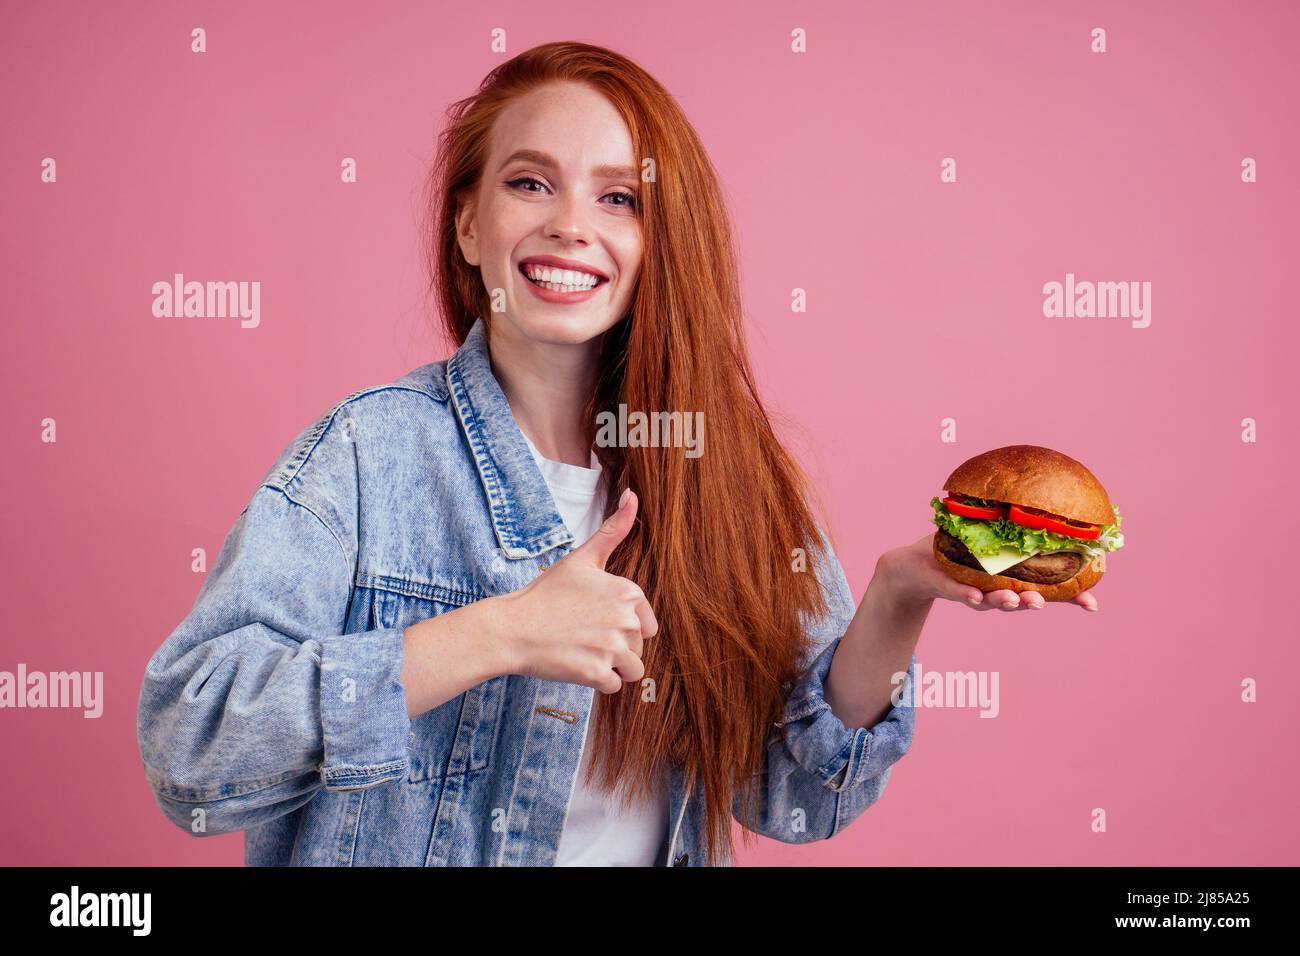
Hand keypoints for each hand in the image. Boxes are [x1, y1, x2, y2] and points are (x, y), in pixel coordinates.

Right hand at [494, 489, 658, 692]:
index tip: (594, 620)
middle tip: (584, 636)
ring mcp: (611, 648)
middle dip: (617, 648)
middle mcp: (626, 620)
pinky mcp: (597, 673)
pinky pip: (612, 687)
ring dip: (610, 667)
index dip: (622, 626)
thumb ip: (613, 530)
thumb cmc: (546, 594)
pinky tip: (575, 665)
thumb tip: (634, 494)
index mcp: (628, 593)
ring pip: (632, 670)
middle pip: (639, 648)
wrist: (512, 627)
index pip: (647, 624)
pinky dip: (596, 682)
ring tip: (583, 652)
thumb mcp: (582, 558)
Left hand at [877, 533, 1098, 611]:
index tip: (1093, 605)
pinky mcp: (946, 585)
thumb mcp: (994, 535)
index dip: (1070, 599)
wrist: (914, 562)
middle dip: (1034, 602)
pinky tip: (975, 594)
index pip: (1046, 592)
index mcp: (1013, 579)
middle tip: (1043, 601)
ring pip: (990, 600)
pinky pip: (957, 591)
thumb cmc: (959, 549)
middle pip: (1020, 601)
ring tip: (1015, 599)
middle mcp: (995, 590)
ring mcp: (971, 590)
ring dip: (1003, 601)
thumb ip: (1020, 525)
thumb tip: (1052, 498)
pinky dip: (966, 594)